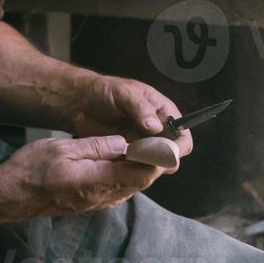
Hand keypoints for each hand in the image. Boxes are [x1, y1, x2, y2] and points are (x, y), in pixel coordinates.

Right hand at [0, 135, 161, 220]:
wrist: (11, 195)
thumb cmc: (32, 170)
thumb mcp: (63, 148)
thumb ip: (96, 146)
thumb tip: (123, 143)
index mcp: (99, 180)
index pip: (142, 173)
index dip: (159, 159)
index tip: (168, 144)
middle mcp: (102, 196)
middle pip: (140, 181)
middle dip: (153, 162)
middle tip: (161, 141)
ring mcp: (96, 202)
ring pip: (129, 185)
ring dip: (139, 168)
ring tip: (145, 147)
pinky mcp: (89, 203)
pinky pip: (116, 189)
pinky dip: (124, 174)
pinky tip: (119, 161)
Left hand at [69, 75, 192, 161]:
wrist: (80, 102)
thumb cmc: (104, 91)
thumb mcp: (123, 93)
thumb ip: (140, 107)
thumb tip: (155, 126)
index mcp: (163, 114)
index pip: (182, 137)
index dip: (177, 148)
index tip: (164, 153)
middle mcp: (157, 133)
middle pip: (171, 157)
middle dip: (159, 161)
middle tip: (139, 157)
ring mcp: (143, 147)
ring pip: (154, 167)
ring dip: (143, 168)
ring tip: (125, 158)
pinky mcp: (127, 157)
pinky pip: (134, 170)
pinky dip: (128, 171)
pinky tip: (117, 163)